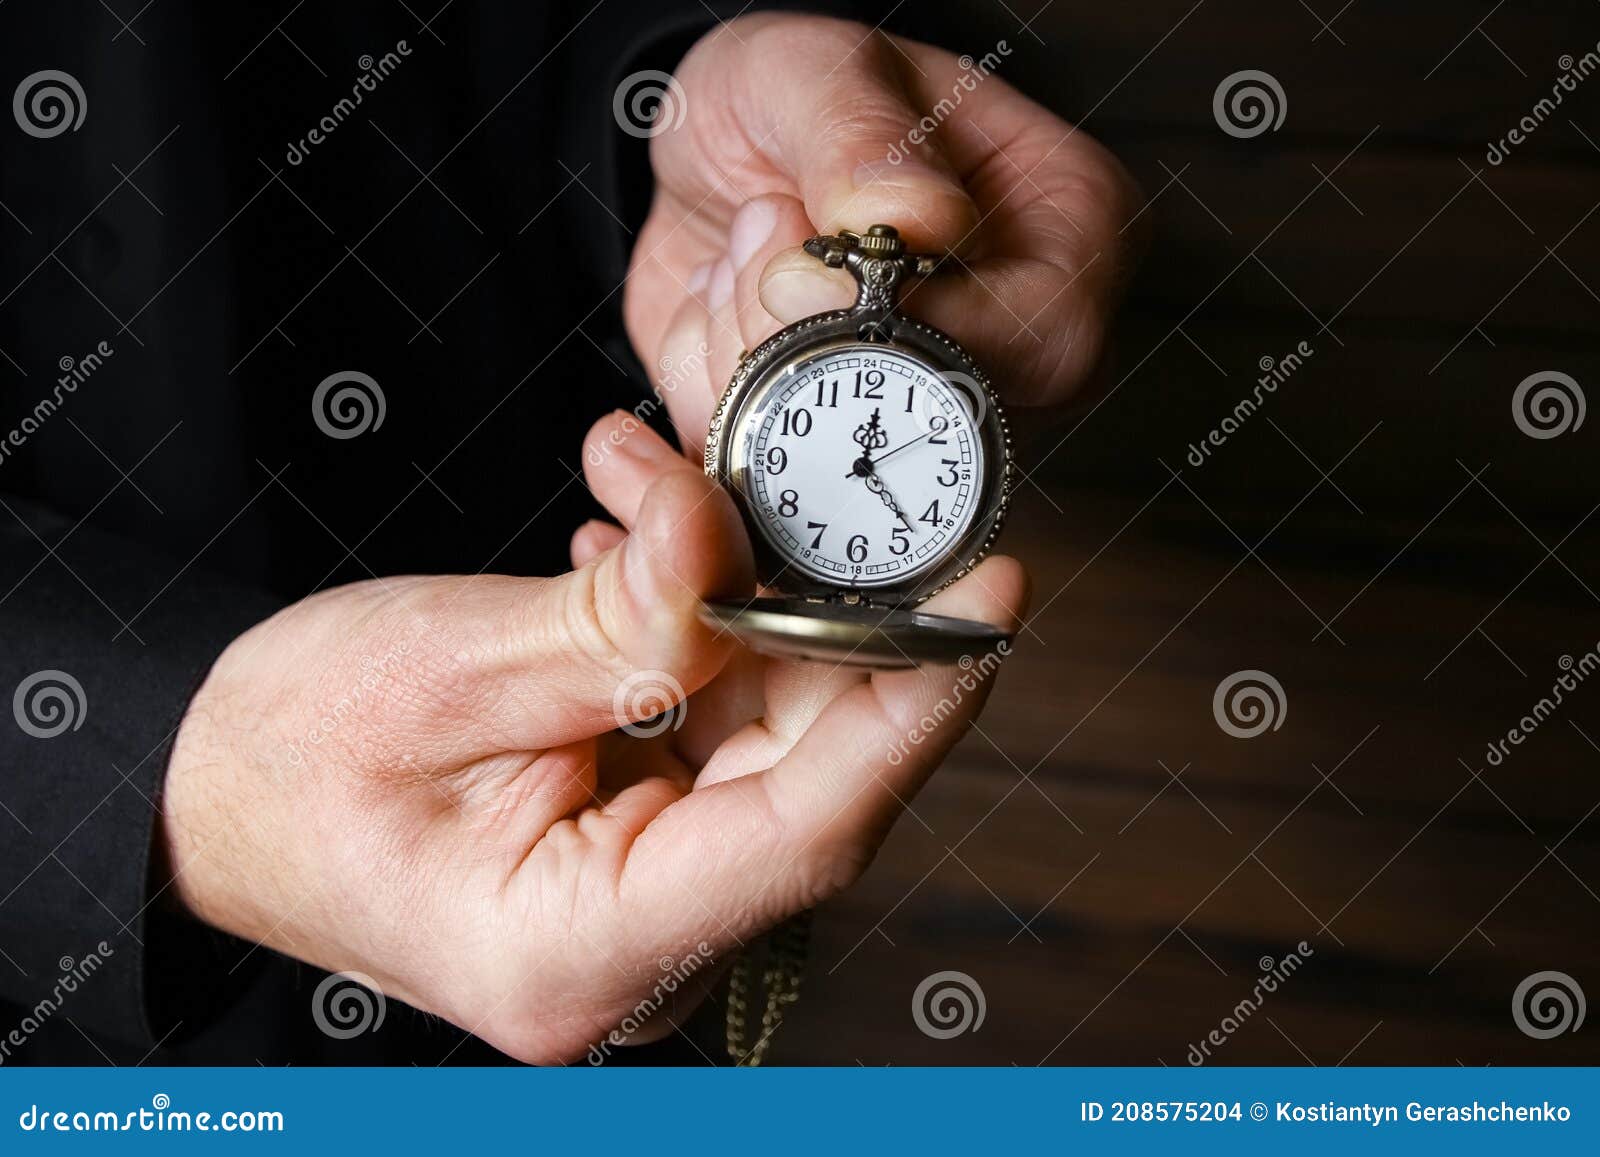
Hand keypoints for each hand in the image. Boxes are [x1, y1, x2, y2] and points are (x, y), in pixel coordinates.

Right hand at [165, 430, 1025, 1063]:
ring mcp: (636, 887)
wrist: (199, 792)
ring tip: (696, 488)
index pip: (810, 829)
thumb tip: (729, 528)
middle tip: (878, 497)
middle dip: (839, 619)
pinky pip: (709, 722)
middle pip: (807, 774)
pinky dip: (700, 626)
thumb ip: (618, 617)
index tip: (987, 594)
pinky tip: (651, 548)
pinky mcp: (628, 829)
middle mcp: (633, 940)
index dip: (912, 705)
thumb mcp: (446, 672)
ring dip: (751, 599)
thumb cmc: (281, 759)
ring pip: (765, 734)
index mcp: (585, 948)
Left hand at [624, 11, 1143, 452]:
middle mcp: (1016, 343)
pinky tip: (719, 304)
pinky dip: (705, 381)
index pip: (1046, 341)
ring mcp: (930, 410)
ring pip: (842, 459)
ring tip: (742, 250)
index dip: (918, 325)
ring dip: (744, 348)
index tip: (802, 271)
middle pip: (942, 419)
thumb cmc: (787, 100)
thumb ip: (860, 134)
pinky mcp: (834, 454)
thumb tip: (912, 221)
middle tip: (756, 246)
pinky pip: (760, 473)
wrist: (701, 158)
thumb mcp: (812, 70)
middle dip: (806, 341)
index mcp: (1066, 233)